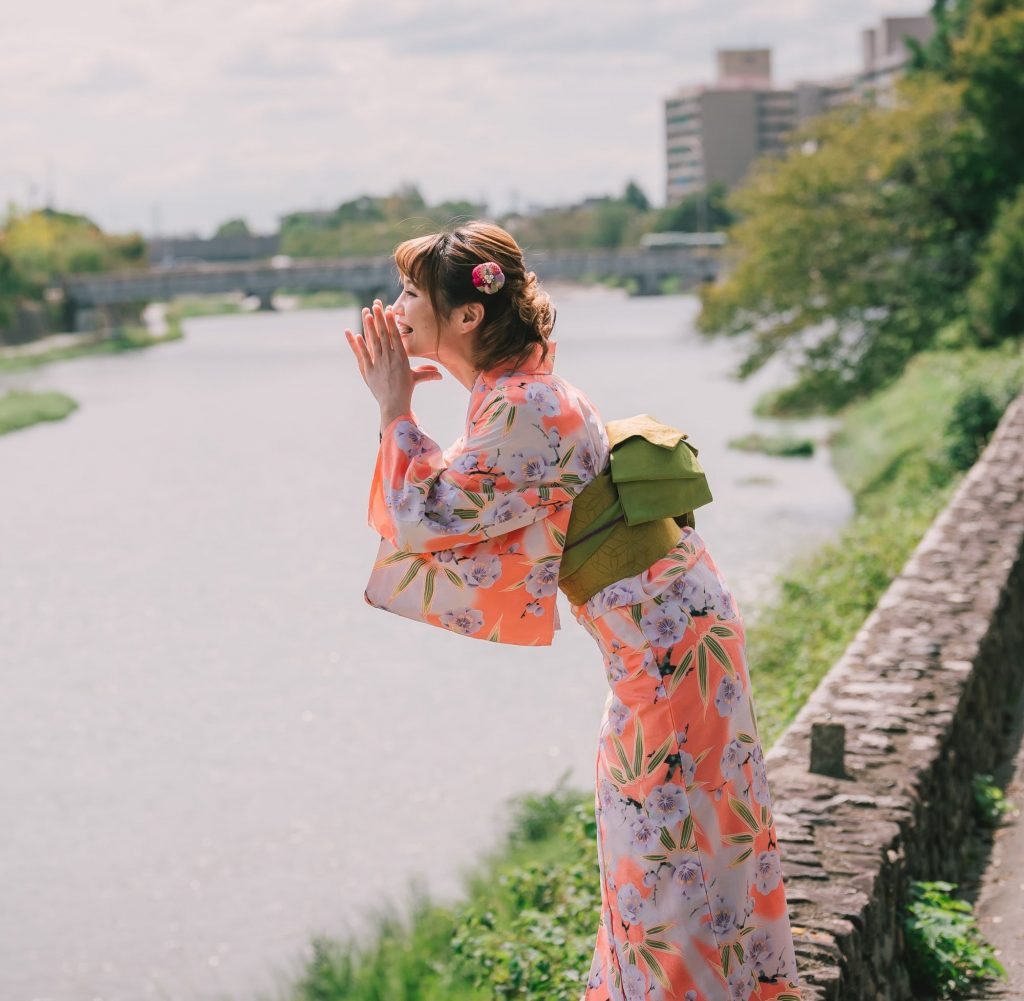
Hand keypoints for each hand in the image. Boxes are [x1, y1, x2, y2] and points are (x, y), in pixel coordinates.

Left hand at [344, 299, 440, 427]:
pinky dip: (360, 345)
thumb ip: (426, 374)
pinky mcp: (369, 371)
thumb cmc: (406, 391)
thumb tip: (441, 375)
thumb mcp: (416, 379)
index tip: (389, 311)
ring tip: (367, 314)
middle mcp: (390, 359)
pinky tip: (356, 334)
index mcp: (401, 358)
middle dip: (380, 319)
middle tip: (376, 305)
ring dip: (369, 327)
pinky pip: (363, 355)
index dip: (391, 322)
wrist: (394, 405)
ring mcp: (378, 364)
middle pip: (384, 335)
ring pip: (373, 342)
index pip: (396, 336)